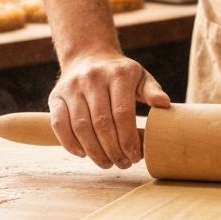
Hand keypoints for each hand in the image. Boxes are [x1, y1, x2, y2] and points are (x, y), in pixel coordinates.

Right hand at [48, 52, 170, 168]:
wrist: (88, 55)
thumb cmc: (119, 74)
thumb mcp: (140, 76)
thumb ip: (152, 91)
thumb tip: (164, 104)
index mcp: (118, 74)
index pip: (123, 113)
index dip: (128, 139)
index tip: (135, 156)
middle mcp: (93, 78)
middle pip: (101, 123)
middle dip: (113, 150)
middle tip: (122, 164)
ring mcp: (72, 87)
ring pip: (80, 127)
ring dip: (94, 152)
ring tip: (106, 163)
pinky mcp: (55, 96)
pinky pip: (59, 125)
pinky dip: (70, 144)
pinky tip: (84, 154)